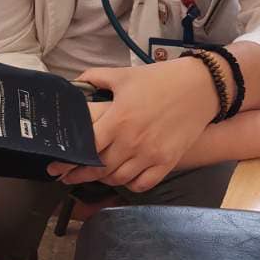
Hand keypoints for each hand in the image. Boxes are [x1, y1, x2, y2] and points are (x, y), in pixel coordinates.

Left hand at [49, 58, 220, 191]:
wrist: (202, 86)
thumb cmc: (161, 79)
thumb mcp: (124, 75)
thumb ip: (96, 78)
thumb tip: (75, 83)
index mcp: (118, 120)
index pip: (87, 148)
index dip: (69, 160)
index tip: (57, 165)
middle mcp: (132, 141)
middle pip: (99, 168)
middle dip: (80, 175)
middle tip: (68, 176)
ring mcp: (151, 155)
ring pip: (119, 178)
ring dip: (104, 179)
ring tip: (94, 175)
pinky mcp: (167, 162)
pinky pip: (143, 184)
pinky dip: (130, 184)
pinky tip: (123, 177)